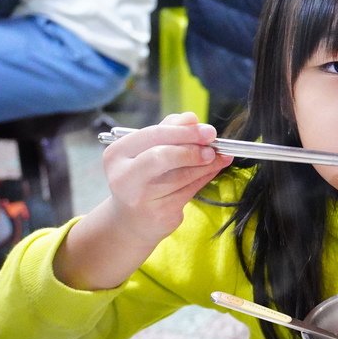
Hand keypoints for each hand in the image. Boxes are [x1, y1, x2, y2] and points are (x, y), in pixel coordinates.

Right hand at [102, 112, 232, 244]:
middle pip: (162, 156)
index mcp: (117, 153)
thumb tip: (191, 118)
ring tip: (220, 156)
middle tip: (213, 146)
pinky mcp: (159, 213)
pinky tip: (214, 169)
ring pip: (181, 175)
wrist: (133, 220)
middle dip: (192, 149)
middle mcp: (123, 176)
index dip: (185, 131)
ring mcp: (140, 197)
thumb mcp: (148, 150)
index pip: (154, 135)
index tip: (208, 130)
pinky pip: (189, 190)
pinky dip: (205, 177)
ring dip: (206, 164)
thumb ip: (169, 130)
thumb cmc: (143, 177)